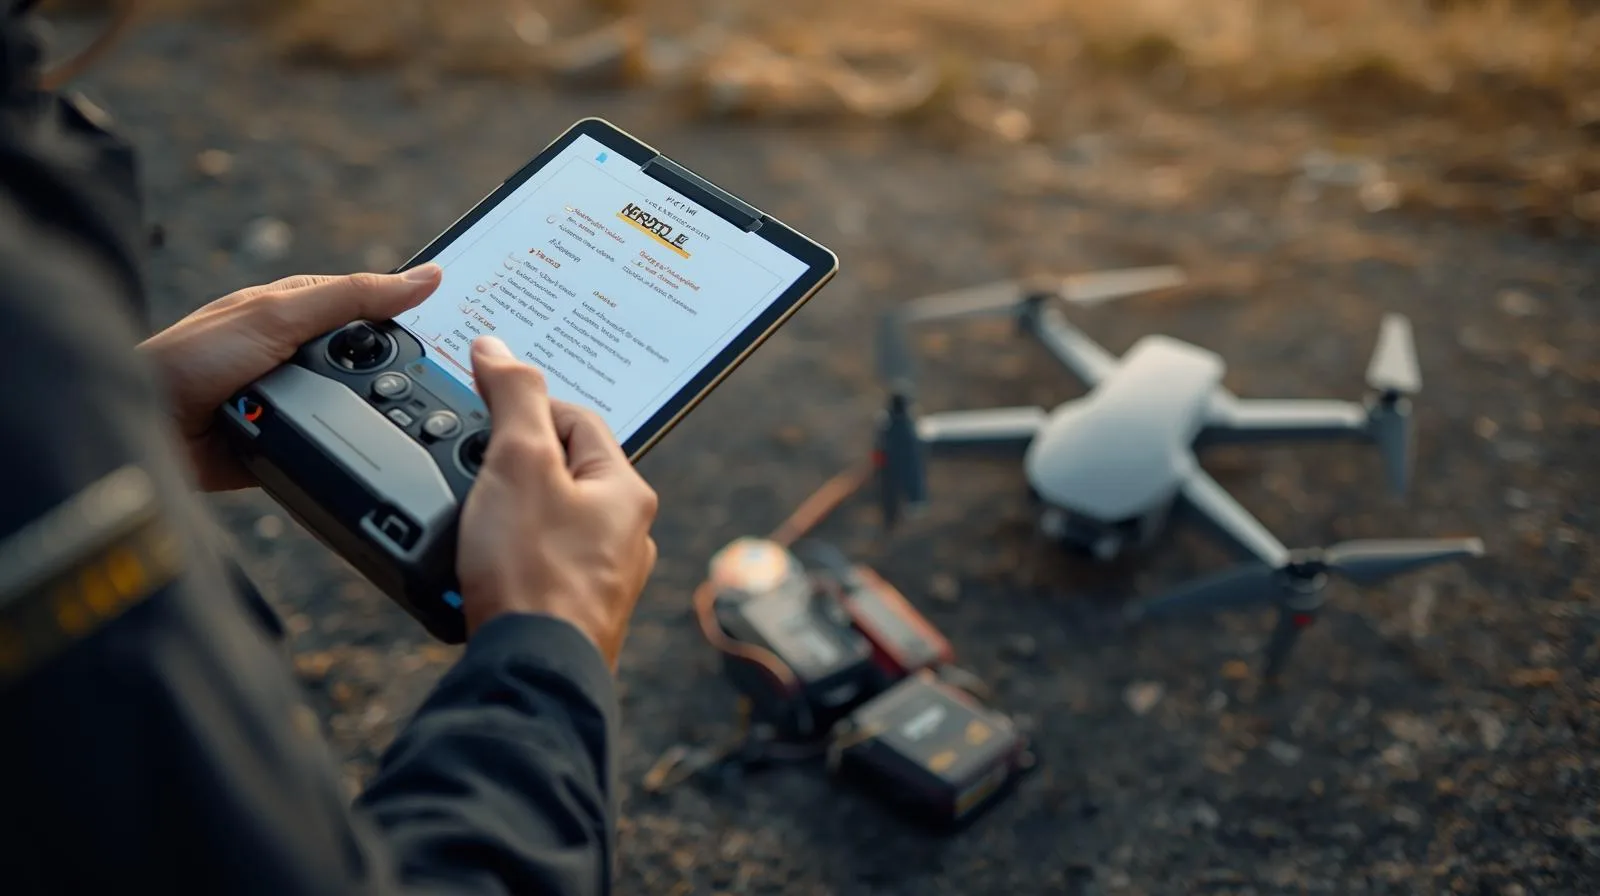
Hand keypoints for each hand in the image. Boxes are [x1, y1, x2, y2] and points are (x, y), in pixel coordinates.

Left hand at [137, 266, 443, 490]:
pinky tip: (377, 456)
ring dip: (376, 416)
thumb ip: (353, 297)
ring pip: (359, 407)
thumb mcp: (281, 315)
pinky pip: (335, 447)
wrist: (145, 430)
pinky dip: (350, 451)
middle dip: (404, 373)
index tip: (465, 325)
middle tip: (456, 386)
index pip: (373, 306)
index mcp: (299, 310)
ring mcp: (296, 400)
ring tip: (420, 425)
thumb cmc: (192, 358)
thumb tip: (426, 277)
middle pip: (373, 360)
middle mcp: (299, 353)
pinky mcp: (290, 444)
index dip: (415, 314)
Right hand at [456, 336, 658, 668]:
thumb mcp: (519, 463)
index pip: (576, 418)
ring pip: (549, 519)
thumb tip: (497, 348)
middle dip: (513, 463)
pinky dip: (506, 556)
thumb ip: (513, 399)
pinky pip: (536, 564)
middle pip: (563, 470)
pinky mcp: (574, 611)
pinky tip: (478, 565)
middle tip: (470, 466)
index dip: (525, 405)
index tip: (483, 405)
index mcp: (626, 490)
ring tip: (468, 518)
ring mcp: (603, 577)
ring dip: (506, 512)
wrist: (532, 669)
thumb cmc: (535, 571)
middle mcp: (627, 533)